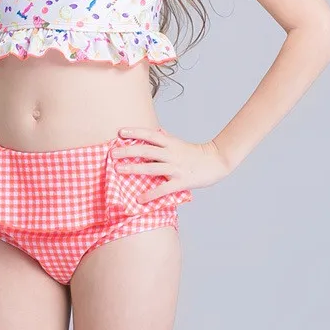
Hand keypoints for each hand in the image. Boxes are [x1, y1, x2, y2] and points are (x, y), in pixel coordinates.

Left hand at [112, 126, 230, 202]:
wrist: (217, 162)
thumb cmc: (196, 153)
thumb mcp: (180, 143)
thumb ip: (167, 138)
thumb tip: (157, 131)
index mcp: (170, 143)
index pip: (150, 134)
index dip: (135, 132)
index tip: (120, 132)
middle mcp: (171, 153)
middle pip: (146, 150)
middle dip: (128, 151)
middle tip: (112, 152)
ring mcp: (176, 168)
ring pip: (151, 167)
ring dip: (134, 168)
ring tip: (119, 169)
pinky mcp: (181, 182)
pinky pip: (163, 188)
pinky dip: (151, 194)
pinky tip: (139, 199)